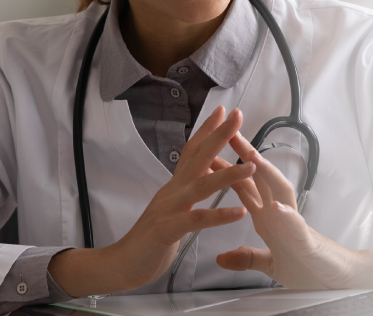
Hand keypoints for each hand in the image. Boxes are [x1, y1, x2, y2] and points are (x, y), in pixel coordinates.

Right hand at [50, 106, 255, 296]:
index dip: (207, 130)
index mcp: (175, 187)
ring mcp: (168, 209)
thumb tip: (198, 178)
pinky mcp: (167, 229)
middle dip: (219, 136)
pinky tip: (239, 213)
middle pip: (197, 158)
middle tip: (237, 114)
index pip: (192, 152)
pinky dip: (219, 216)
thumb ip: (183, 194)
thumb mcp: (170, 210)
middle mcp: (172, 191)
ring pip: (200, 186)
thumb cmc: (149, 239)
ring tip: (251, 166)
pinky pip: (196, 220)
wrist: (121, 262)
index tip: (223, 111)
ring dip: (227, 175)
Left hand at [216, 132, 372, 289]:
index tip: (209, 153)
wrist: (335, 284)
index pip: (246, 187)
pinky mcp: (307, 241)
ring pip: (281, 191)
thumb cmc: (306, 268)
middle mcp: (280, 214)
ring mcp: (294, 225)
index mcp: (268, 218)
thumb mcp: (269, 264)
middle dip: (246, 155)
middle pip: (261, 178)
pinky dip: (287, 215)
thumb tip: (220, 258)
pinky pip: (296, 226)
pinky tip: (277, 207)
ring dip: (267, 173)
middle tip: (229, 134)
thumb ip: (246, 258)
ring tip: (252, 157)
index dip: (228, 170)